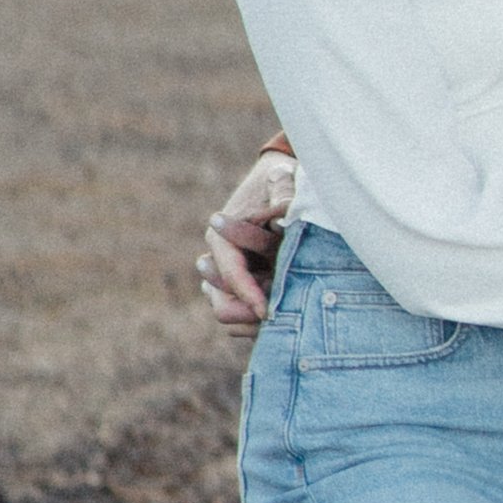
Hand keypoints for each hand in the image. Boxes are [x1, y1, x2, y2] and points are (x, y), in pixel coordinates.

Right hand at [196, 149, 294, 326]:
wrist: (275, 181)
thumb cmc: (278, 181)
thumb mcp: (282, 180)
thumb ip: (283, 193)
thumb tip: (283, 211)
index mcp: (222, 235)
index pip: (231, 275)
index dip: (249, 295)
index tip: (268, 312)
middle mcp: (218, 258)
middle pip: (222, 305)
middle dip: (249, 315)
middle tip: (279, 319)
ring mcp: (226, 275)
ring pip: (230, 314)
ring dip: (253, 321)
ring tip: (285, 316)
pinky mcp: (240, 285)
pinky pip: (241, 317)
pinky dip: (257, 321)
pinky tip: (284, 315)